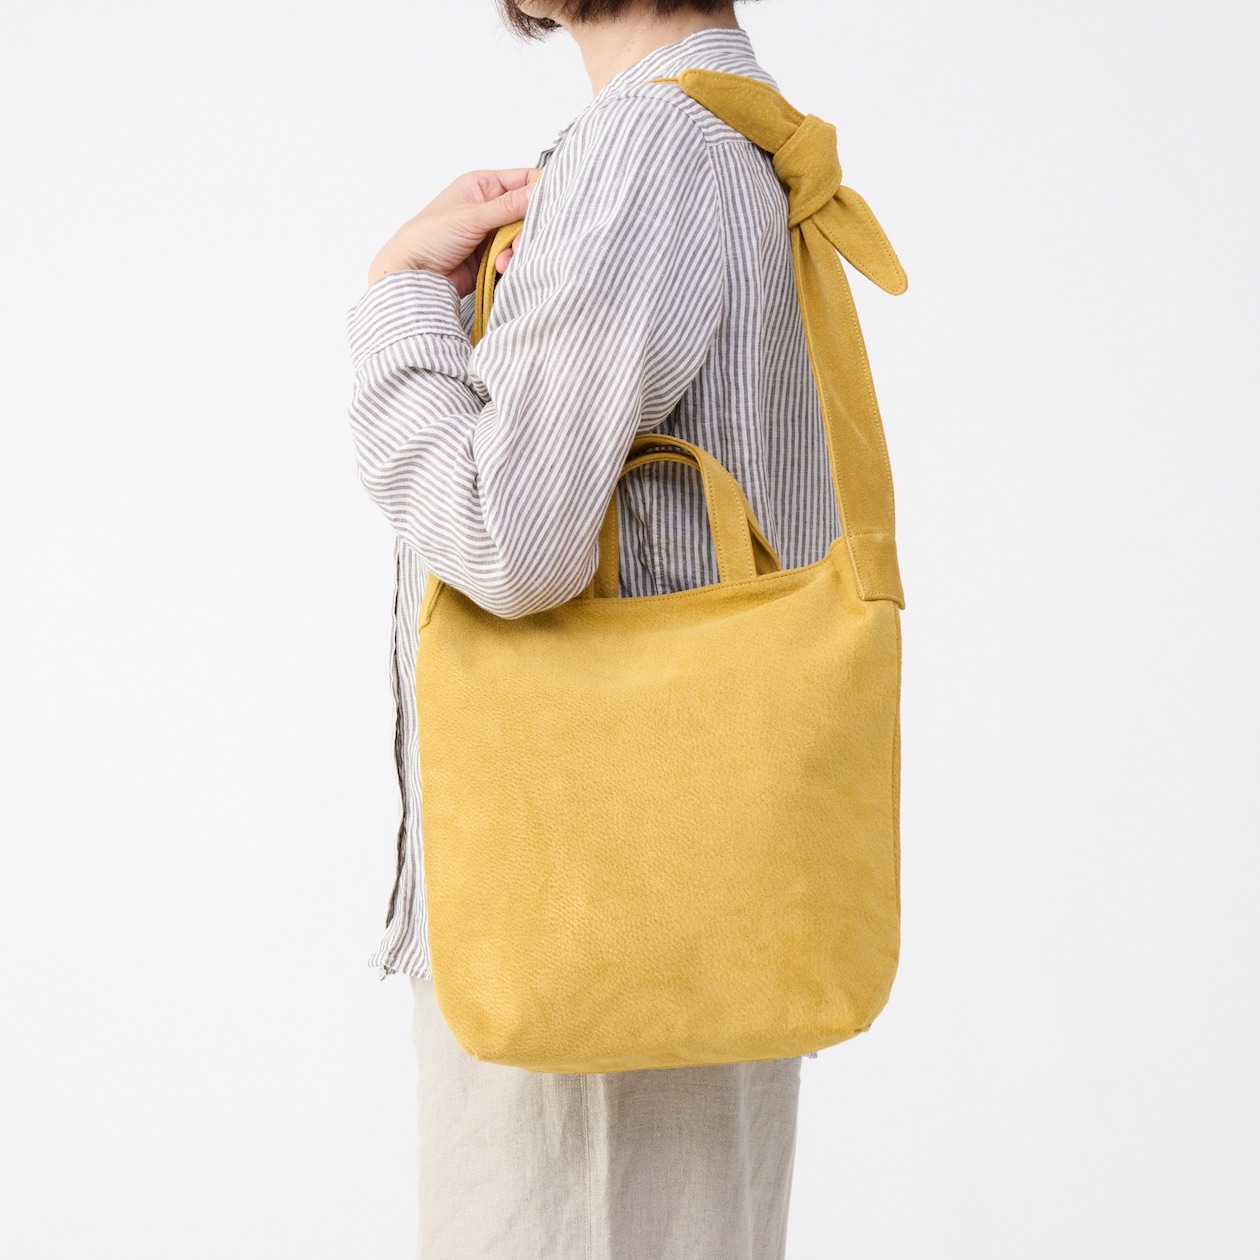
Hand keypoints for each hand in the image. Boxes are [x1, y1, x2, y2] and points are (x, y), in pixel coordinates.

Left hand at [367, 168, 538, 294]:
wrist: (412, 276)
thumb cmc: (429, 237)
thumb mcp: (472, 216)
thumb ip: (509, 206)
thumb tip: (541, 190)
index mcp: (483, 186)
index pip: (523, 180)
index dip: (541, 190)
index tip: (554, 205)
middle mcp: (490, 207)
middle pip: (527, 213)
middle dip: (527, 230)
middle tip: (520, 244)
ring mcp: (491, 234)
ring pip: (522, 238)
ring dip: (517, 251)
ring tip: (502, 262)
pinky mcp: (492, 257)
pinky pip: (514, 257)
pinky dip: (510, 264)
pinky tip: (498, 269)